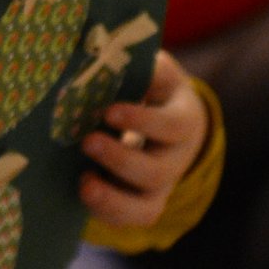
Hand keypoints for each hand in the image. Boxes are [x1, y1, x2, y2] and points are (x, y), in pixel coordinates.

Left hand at [79, 50, 208, 231]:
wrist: (164, 113)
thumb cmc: (149, 83)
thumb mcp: (149, 67)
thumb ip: (133, 62)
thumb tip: (97, 48)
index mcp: (184, 118)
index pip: (171, 126)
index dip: (142, 122)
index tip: (109, 111)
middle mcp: (178, 158)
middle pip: (158, 172)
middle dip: (120, 160)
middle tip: (87, 141)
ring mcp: (162, 187)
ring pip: (147, 207)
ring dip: (113, 198)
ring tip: (84, 182)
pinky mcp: (143, 203)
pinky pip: (130, 220)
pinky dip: (106, 211)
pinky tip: (84, 190)